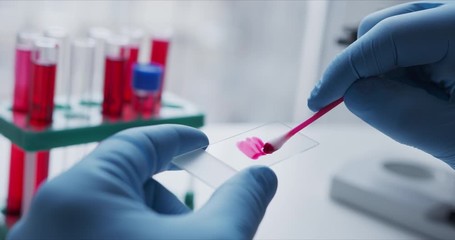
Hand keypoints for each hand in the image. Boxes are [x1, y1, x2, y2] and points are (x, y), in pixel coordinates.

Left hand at [7, 124, 277, 238]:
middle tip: (204, 233)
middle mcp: (52, 218)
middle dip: (172, 205)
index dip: (177, 140)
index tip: (201, 143)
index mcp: (83, 193)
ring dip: (157, 235)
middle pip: (127, 188)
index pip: (138, 144)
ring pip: (115, 222)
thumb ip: (241, 202)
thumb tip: (263, 175)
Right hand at [308, 2, 454, 167]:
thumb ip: (396, 113)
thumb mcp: (453, 137)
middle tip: (377, 109)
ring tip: (417, 107)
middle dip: (366, 71)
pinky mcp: (447, 35)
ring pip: (390, 37)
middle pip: (383, 28)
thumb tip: (350, 93)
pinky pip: (405, 47)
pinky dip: (400, 74)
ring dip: (384, 75)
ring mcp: (451, 24)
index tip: (318, 101)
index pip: (385, 37)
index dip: (342, 71)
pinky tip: (424, 96)